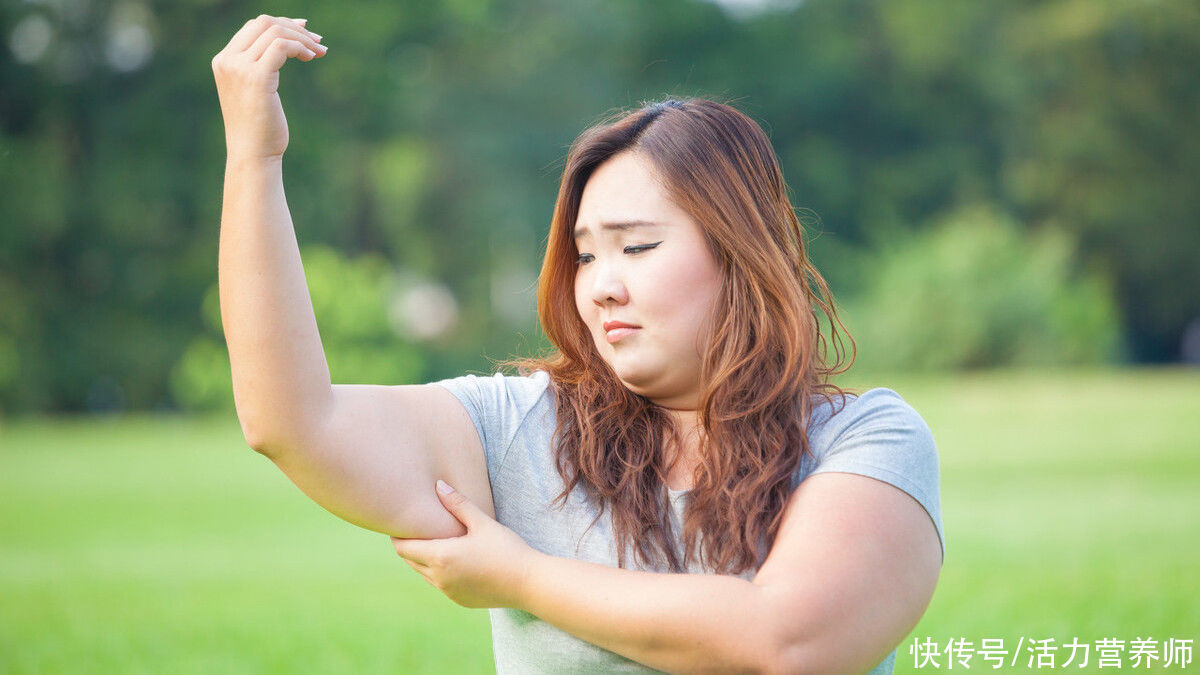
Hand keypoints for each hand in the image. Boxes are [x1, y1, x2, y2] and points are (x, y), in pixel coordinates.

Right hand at [211, 15, 326, 159]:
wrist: (252, 154)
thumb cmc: (259, 128)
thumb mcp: (256, 90)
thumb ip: (261, 65)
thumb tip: (288, 43)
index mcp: (223, 61)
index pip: (253, 26)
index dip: (282, 24)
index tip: (305, 32)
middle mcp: (227, 60)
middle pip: (264, 23)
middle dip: (295, 28)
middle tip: (318, 41)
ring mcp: (239, 68)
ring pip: (275, 32)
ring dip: (303, 39)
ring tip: (320, 51)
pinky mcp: (257, 77)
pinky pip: (282, 47)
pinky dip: (301, 47)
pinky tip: (312, 58)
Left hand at [392, 480, 537, 609]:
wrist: (529, 583)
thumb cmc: (507, 549)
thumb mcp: (482, 522)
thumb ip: (457, 504)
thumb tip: (437, 485)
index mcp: (441, 557)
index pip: (403, 548)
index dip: (398, 535)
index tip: (400, 522)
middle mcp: (439, 578)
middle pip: (410, 561)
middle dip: (409, 545)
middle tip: (415, 528)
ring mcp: (448, 592)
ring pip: (424, 573)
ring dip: (424, 559)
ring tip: (434, 541)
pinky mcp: (459, 600)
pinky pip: (439, 584)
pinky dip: (439, 571)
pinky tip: (454, 559)